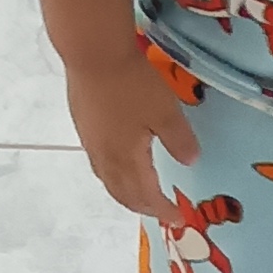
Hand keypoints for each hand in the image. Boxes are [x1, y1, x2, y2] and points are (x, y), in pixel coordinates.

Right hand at [65, 45, 193, 218]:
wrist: (91, 53)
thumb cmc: (131, 83)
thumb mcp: (166, 111)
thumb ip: (179, 140)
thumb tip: (190, 161)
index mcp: (127, 159)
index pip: (146, 196)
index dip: (162, 210)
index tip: (176, 219)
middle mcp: (105, 157)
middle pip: (122, 194)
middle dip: (141, 207)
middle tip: (158, 212)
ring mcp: (90, 141)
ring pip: (107, 180)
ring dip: (124, 194)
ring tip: (137, 195)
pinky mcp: (82, 124)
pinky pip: (98, 163)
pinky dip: (112, 174)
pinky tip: (117, 162)